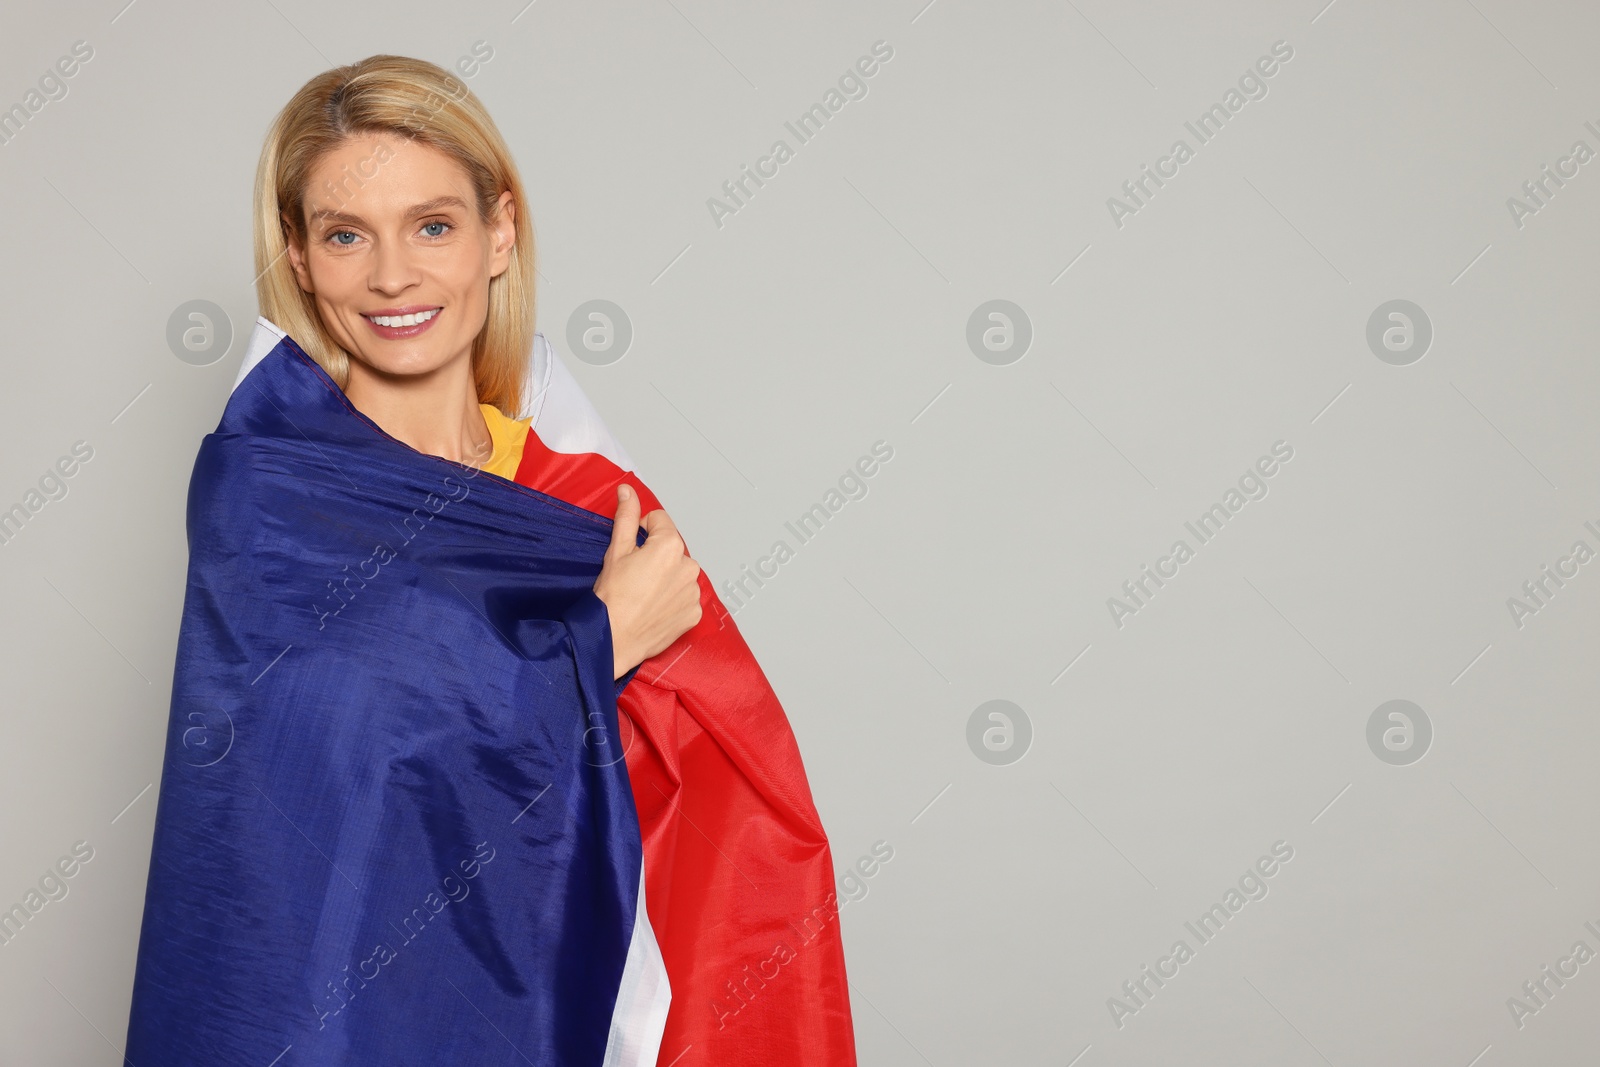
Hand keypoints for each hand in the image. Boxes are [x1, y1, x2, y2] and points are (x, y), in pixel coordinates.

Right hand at [592, 483, 702, 679]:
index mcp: (671, 546)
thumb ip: (627, 517)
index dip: (642, 530)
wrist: (613, 639)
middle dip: (656, 556)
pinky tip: (654, 607)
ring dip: (666, 578)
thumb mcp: (616, 550)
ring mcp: (694, 592)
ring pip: (680, 573)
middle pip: (672, 549)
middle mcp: (689, 567)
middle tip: (635, 575)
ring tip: (644, 593)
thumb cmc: (612, 597)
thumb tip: (628, 491)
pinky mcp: (695, 613)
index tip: (632, 548)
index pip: (660, 521)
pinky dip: (673, 599)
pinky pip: (685, 597)